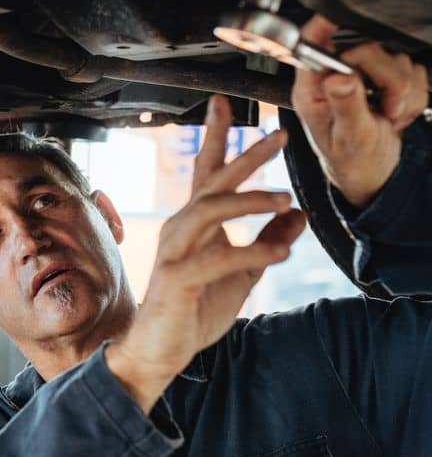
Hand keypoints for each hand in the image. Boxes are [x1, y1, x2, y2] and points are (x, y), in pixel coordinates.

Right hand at [106, 95, 306, 410]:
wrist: (157, 351)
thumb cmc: (191, 312)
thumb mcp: (241, 275)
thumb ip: (267, 243)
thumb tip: (299, 215)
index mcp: (193, 226)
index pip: (206, 174)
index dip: (217, 138)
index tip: (227, 105)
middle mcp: (180, 231)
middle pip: (212, 183)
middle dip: (245, 157)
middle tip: (278, 136)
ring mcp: (175, 253)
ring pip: (209, 211)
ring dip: (249, 201)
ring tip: (285, 200)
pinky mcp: (176, 280)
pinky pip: (215, 258)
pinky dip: (249, 252)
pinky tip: (278, 253)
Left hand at [291, 15, 429, 207]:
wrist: (373, 171)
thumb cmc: (350, 158)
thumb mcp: (347, 136)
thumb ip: (345, 105)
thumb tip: (340, 79)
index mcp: (314, 86)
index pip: (312, 43)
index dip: (323, 26)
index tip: (336, 16)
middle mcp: (337, 75)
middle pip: (369, 47)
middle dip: (388, 78)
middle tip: (387, 106)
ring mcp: (364, 74)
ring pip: (397, 59)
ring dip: (403, 92)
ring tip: (389, 115)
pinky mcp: (388, 77)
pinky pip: (415, 71)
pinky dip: (413, 96)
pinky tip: (397, 113)